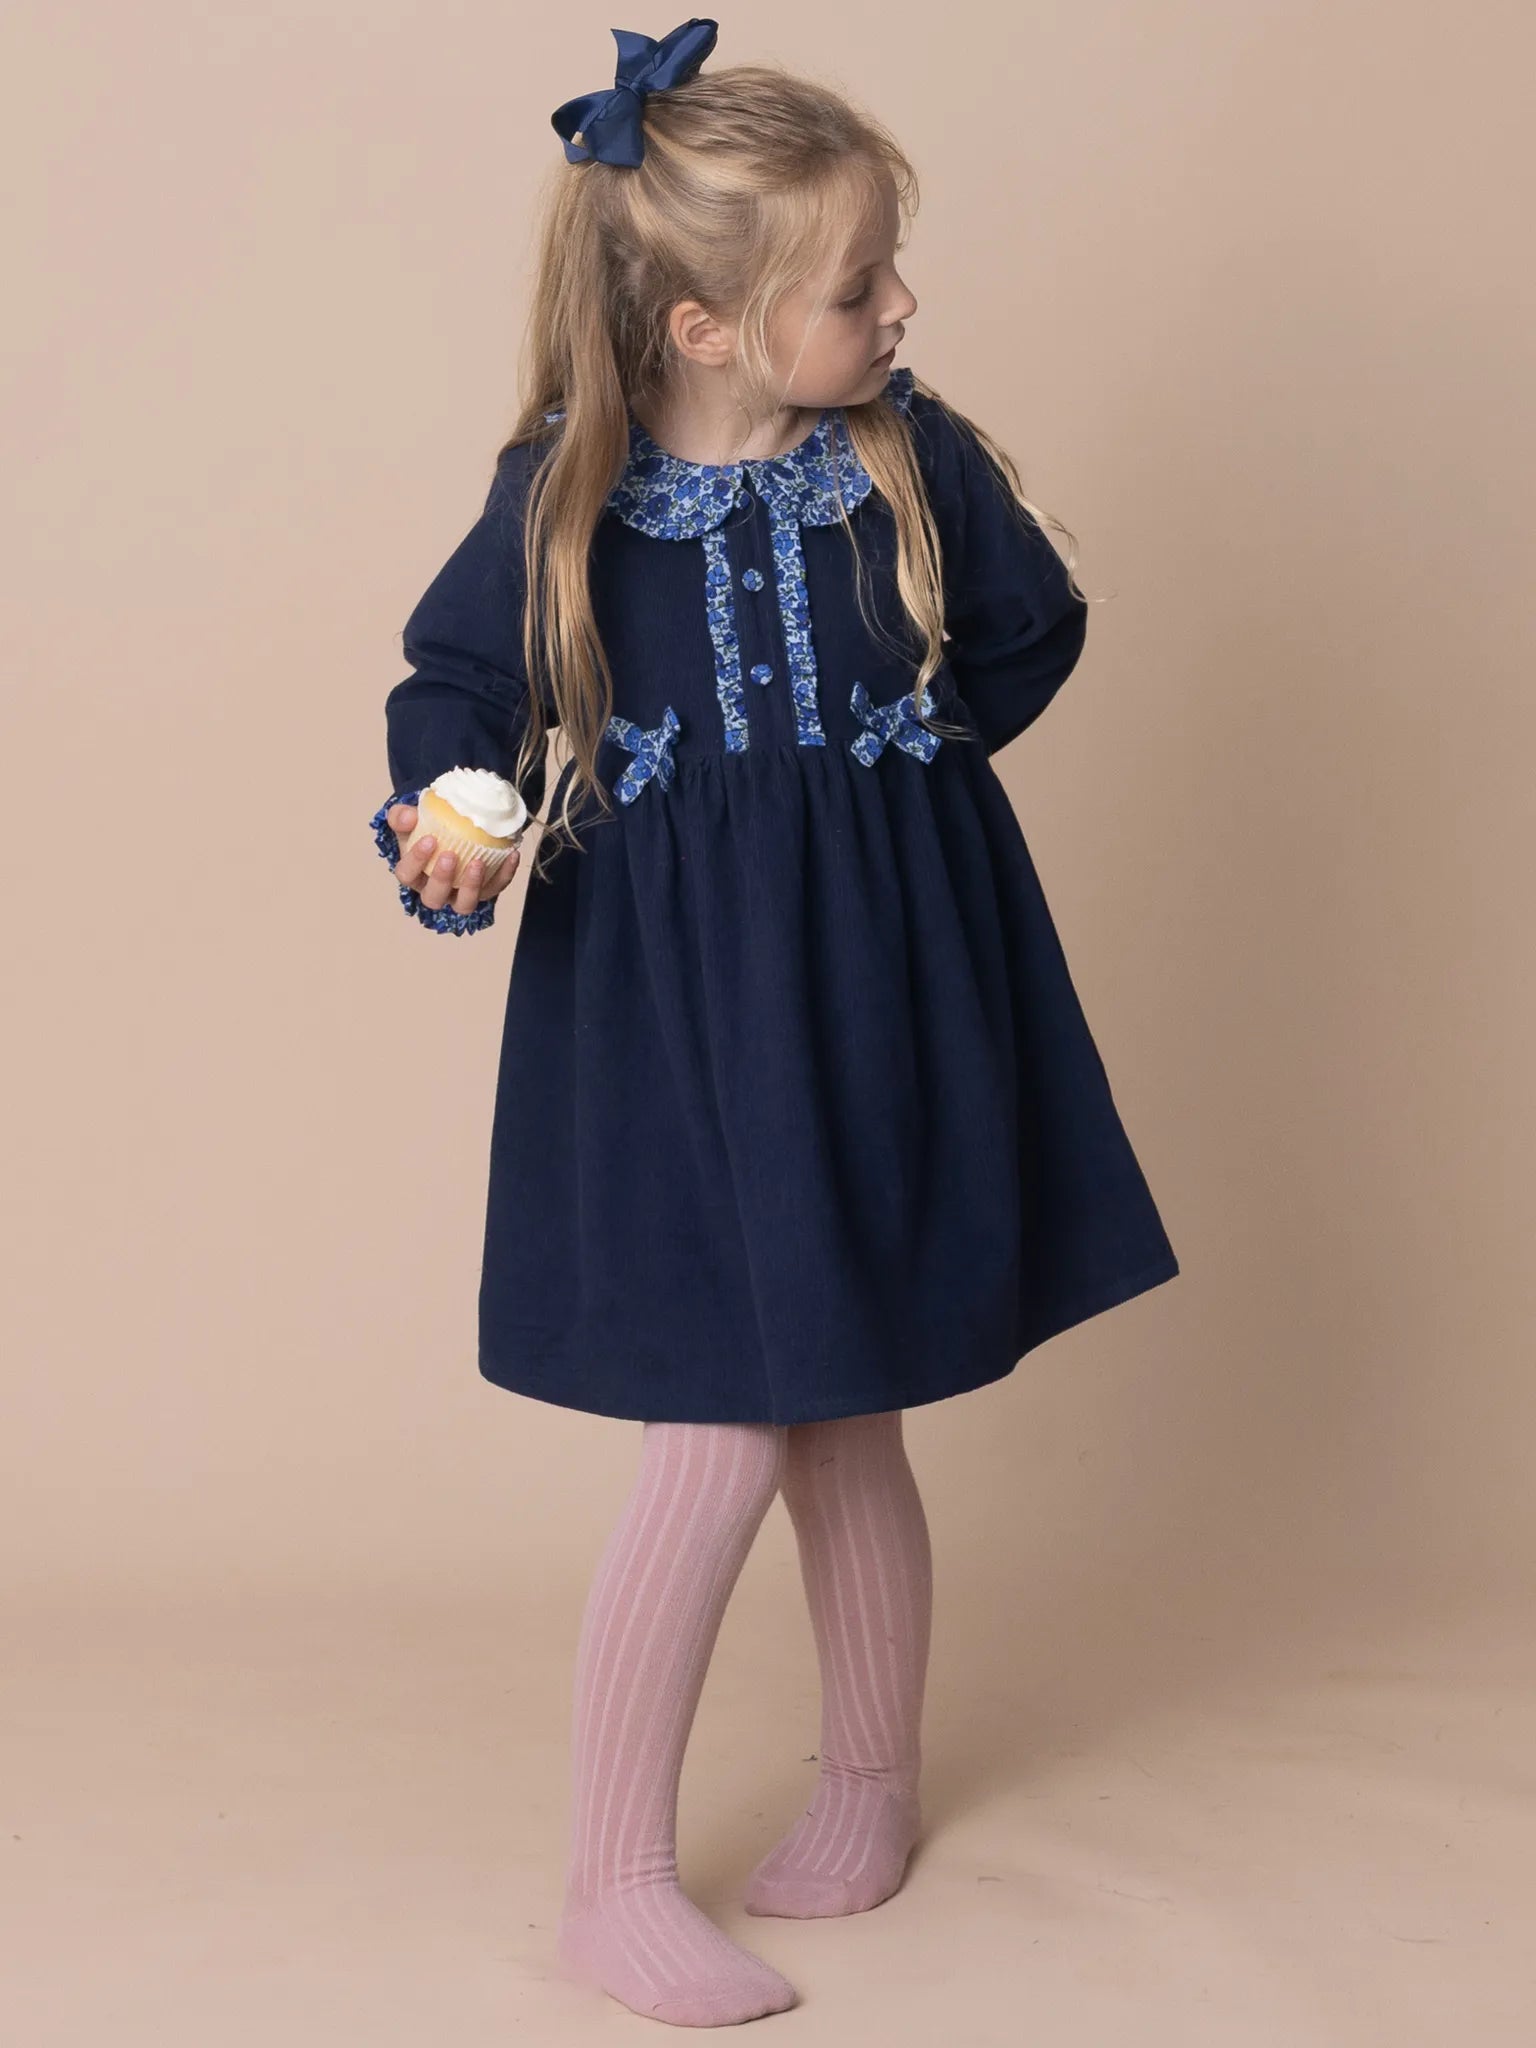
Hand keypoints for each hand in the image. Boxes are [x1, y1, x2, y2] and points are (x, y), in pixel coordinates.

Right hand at [384, 800, 521, 916]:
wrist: (454, 827)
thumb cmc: (428, 827)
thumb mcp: (410, 818)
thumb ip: (402, 816)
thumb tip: (408, 816)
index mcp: (413, 874)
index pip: (407, 875)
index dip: (416, 861)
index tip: (430, 839)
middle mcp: (435, 891)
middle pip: (434, 897)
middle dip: (442, 879)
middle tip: (451, 856)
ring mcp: (460, 895)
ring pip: (465, 904)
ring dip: (471, 886)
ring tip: (479, 862)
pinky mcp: (484, 891)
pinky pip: (495, 888)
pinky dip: (504, 874)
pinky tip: (511, 855)